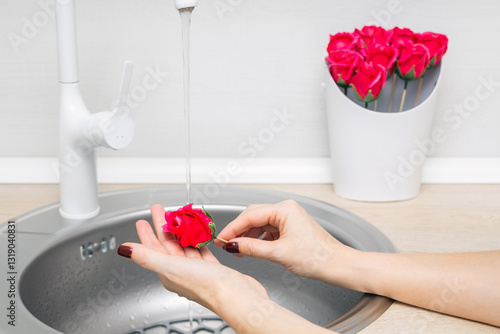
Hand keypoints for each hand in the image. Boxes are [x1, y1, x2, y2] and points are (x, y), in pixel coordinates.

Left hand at [119, 204, 336, 333]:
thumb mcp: (171, 267)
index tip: (143, 220)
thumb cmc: (207, 286)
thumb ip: (146, 256)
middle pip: (168, 245)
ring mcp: (197, 271)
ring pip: (185, 246)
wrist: (236, 296)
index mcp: (168, 273)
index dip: (146, 234)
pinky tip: (198, 232)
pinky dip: (198, 239)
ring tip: (178, 216)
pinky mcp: (213, 269)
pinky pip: (201, 250)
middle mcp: (181, 273)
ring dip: (180, 231)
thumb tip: (124, 250)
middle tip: (159, 210)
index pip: (152, 250)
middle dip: (163, 227)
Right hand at [214, 200, 353, 282]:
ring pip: (260, 223)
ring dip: (247, 236)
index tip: (220, 238)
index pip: (250, 215)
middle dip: (238, 230)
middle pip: (254, 216)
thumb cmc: (317, 257)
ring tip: (236, 249)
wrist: (337, 265)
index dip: (233, 227)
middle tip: (225, 243)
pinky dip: (258, 239)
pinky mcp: (290, 228)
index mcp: (285, 209)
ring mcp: (289, 218)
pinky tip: (251, 249)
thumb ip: (252, 248)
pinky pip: (268, 230)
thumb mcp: (279, 253)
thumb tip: (232, 244)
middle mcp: (286, 210)